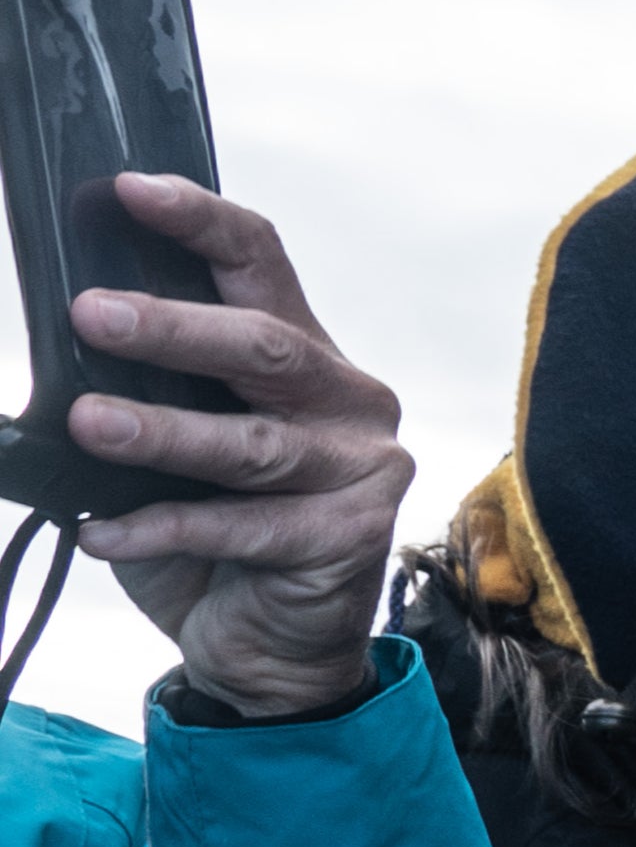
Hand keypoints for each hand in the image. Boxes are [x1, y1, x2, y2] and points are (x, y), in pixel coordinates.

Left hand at [66, 176, 413, 720]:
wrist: (271, 655)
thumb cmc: (215, 538)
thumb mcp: (173, 450)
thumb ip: (150, 395)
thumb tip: (63, 345)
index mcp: (304, 358)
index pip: (261, 264)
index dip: (199, 222)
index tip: (130, 191)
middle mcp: (347, 402)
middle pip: (266, 346)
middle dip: (175, 327)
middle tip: (94, 313)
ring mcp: (361, 470)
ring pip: (252, 442)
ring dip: (163, 431)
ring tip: (91, 423)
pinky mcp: (351, 537)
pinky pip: (244, 528)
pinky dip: (166, 530)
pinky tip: (103, 534)